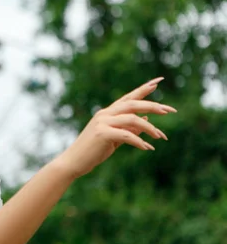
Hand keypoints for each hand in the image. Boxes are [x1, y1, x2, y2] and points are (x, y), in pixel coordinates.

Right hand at [55, 77, 175, 178]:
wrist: (73, 162)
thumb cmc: (93, 151)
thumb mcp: (114, 138)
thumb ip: (128, 129)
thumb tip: (145, 120)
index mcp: (107, 113)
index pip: (129, 97)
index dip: (143, 89)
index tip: (158, 81)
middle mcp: (105, 114)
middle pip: (133, 104)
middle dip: (153, 106)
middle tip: (170, 111)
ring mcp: (102, 122)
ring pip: (133, 118)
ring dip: (150, 128)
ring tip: (161, 137)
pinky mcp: (102, 134)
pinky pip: (127, 135)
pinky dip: (139, 141)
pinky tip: (147, 148)